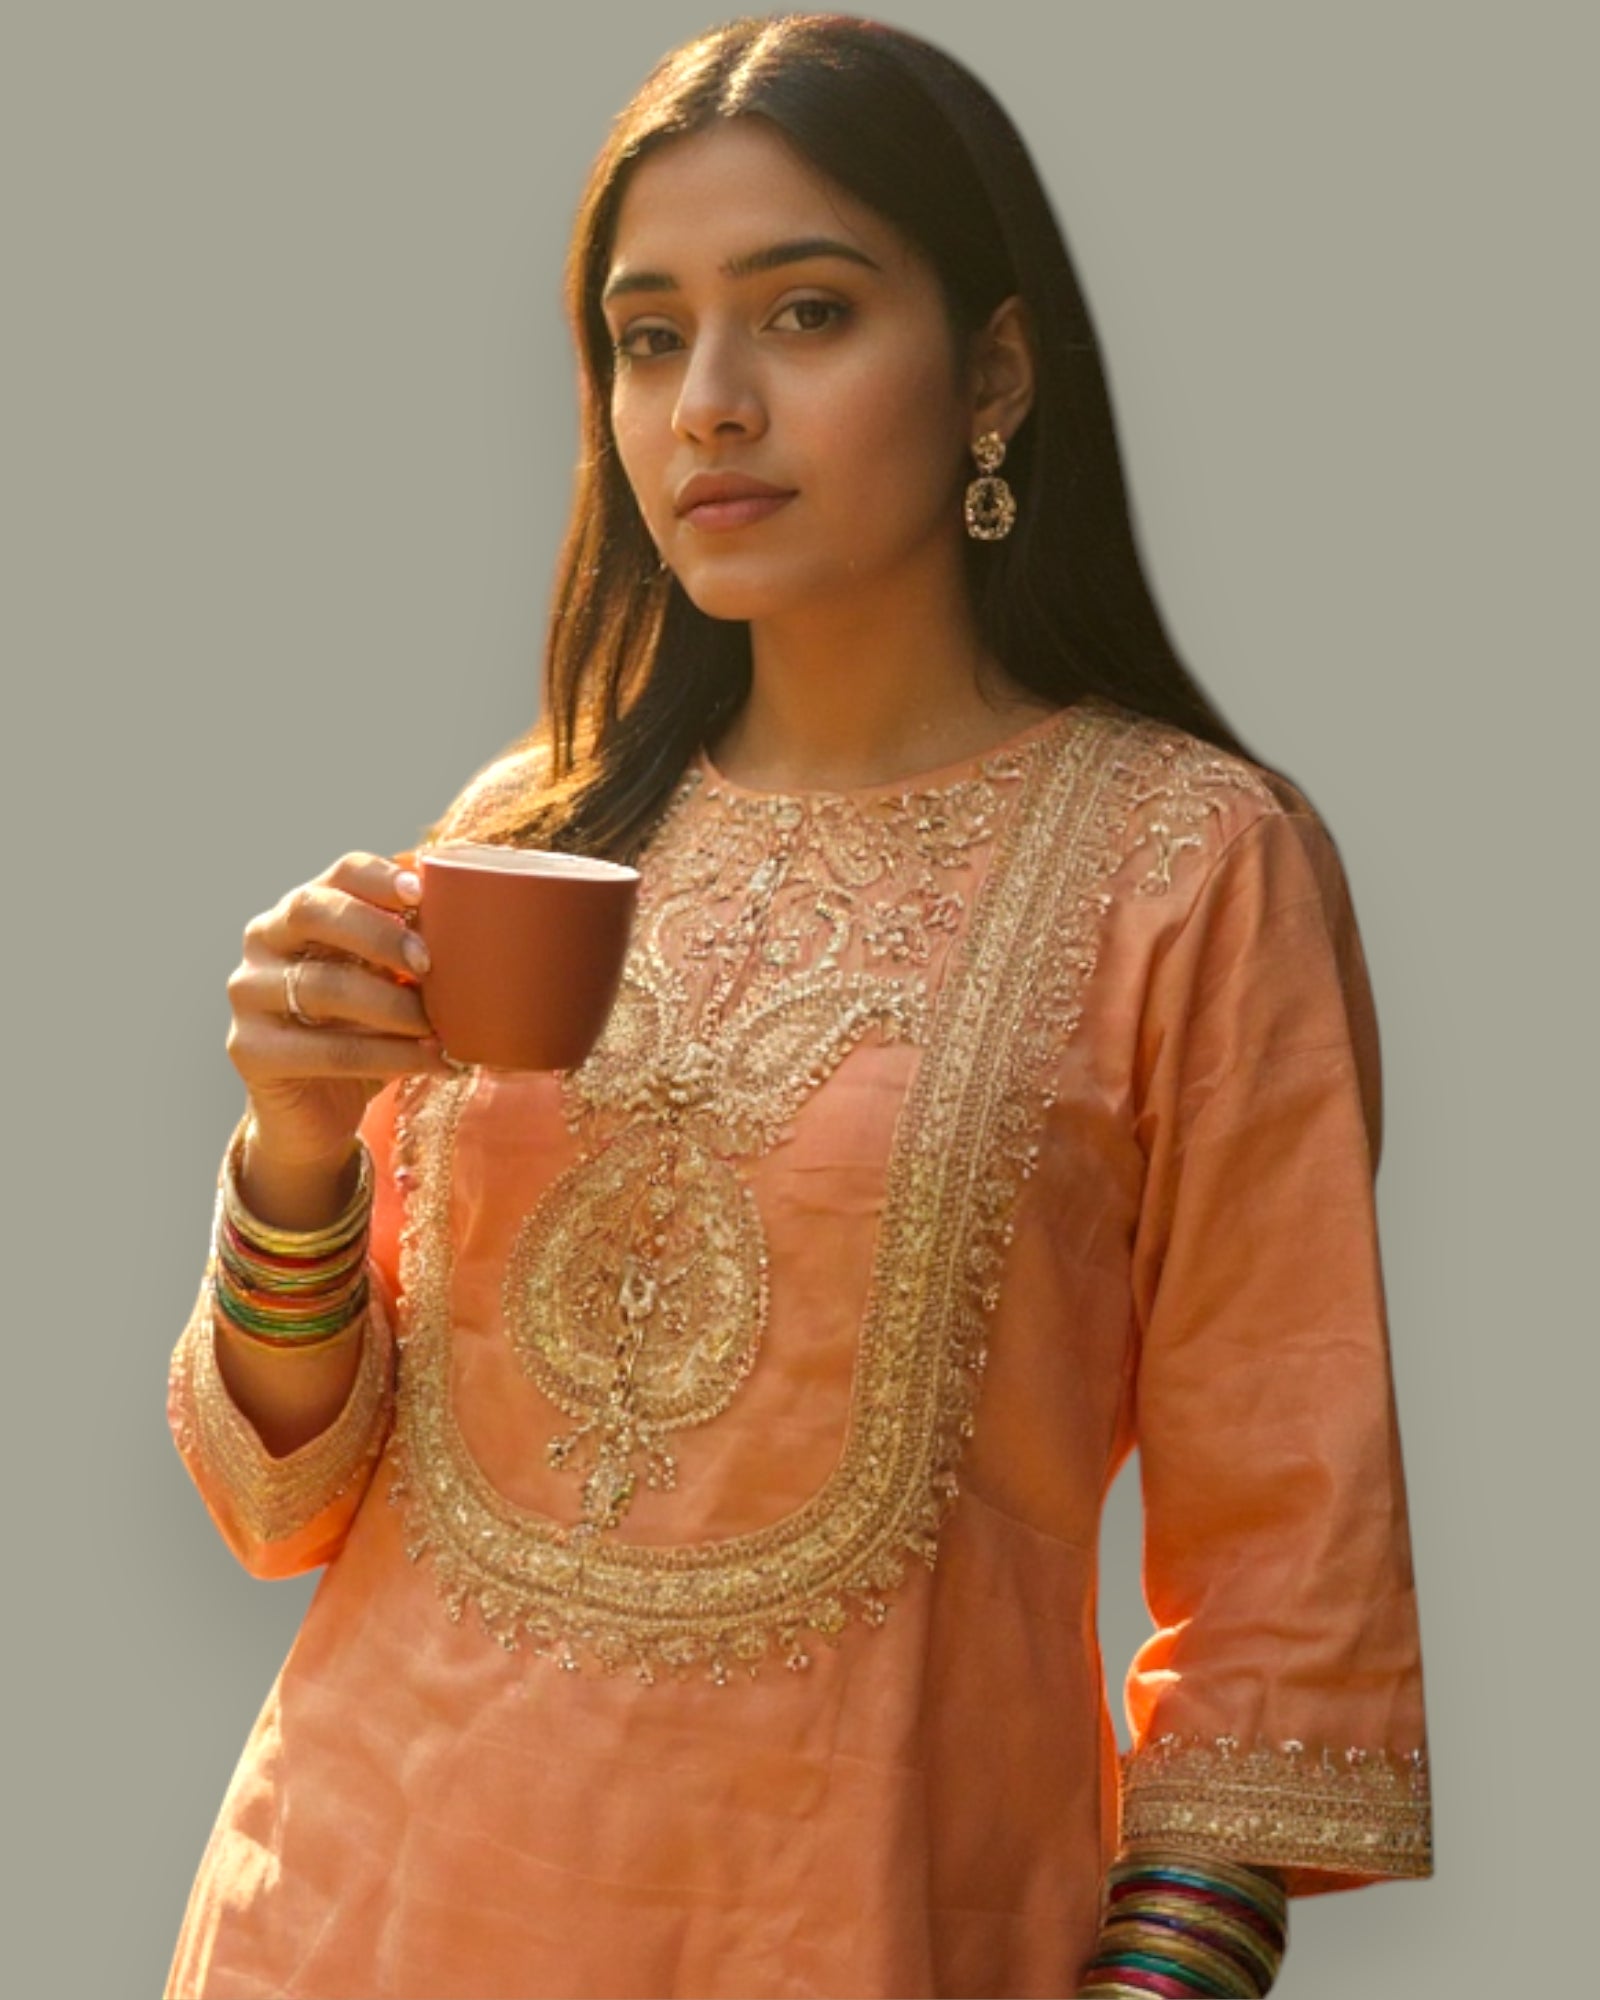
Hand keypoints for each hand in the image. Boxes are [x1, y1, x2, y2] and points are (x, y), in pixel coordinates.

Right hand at [226, 850, 452, 1174]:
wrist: (317, 1113)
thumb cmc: (364, 1034)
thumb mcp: (390, 986)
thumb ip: (413, 955)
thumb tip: (478, 930)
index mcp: (303, 910)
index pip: (338, 874)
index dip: (379, 877)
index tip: (421, 894)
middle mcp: (265, 941)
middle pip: (313, 911)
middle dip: (379, 934)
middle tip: (429, 965)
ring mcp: (249, 994)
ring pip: (323, 985)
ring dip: (392, 1006)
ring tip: (439, 1027)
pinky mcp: (251, 1050)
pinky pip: (329, 1050)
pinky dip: (390, 1056)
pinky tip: (432, 1061)